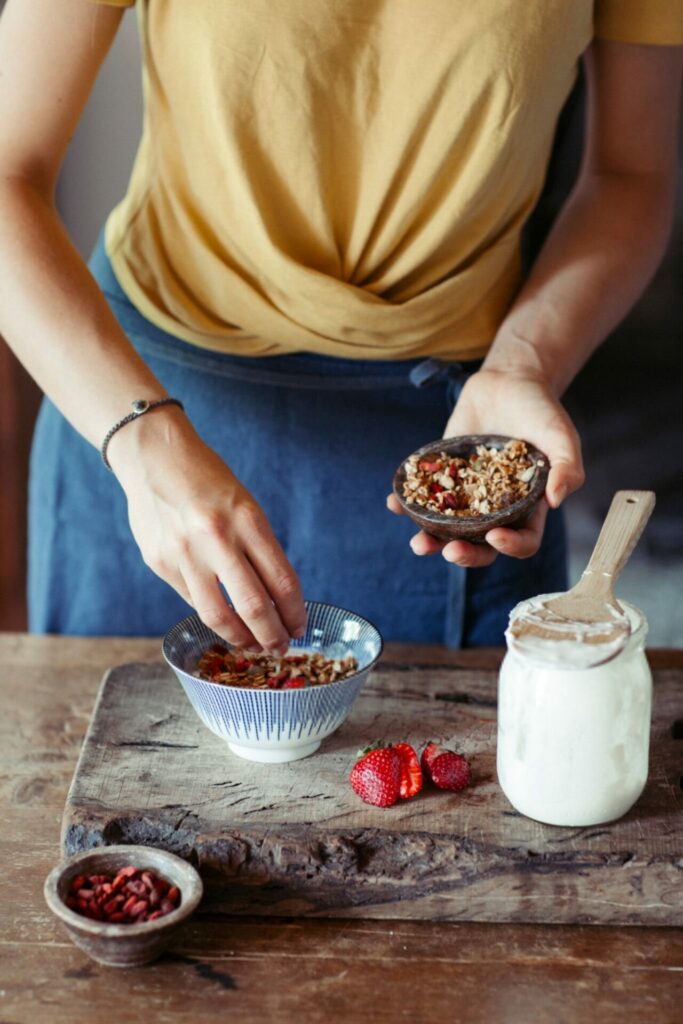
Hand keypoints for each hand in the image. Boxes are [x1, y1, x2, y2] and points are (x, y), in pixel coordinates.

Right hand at [109, 407, 306, 652]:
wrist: (154, 457)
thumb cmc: (208, 481)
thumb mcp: (244, 505)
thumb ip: (257, 549)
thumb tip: (276, 600)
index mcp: (247, 519)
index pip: (282, 581)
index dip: (294, 613)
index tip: (299, 627)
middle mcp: (216, 537)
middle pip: (254, 606)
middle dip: (272, 636)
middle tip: (280, 649)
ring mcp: (184, 552)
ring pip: (218, 615)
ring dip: (240, 638)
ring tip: (251, 645)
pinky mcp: (160, 562)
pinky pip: (192, 599)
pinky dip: (211, 615)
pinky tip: (223, 620)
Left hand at [387, 367, 584, 567]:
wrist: (508, 381)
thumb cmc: (541, 411)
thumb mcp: (562, 437)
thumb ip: (567, 468)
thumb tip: (555, 502)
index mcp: (527, 508)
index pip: (522, 541)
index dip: (510, 546)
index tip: (495, 536)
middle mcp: (495, 508)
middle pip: (481, 546)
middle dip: (465, 554)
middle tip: (450, 550)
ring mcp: (466, 494)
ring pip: (448, 529)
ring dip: (431, 540)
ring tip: (418, 544)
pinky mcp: (442, 475)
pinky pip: (423, 496)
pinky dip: (406, 504)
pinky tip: (394, 503)